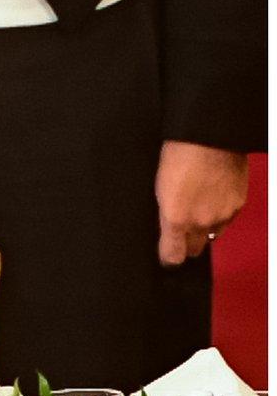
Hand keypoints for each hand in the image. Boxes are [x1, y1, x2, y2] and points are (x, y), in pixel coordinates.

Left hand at [155, 140, 250, 265]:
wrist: (209, 138)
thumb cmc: (178, 155)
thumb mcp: (159, 187)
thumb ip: (165, 213)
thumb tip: (166, 228)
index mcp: (176, 218)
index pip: (173, 256)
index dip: (168, 257)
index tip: (166, 255)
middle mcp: (201, 221)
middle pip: (193, 251)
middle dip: (185, 245)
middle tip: (179, 234)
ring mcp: (222, 215)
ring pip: (211, 236)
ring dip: (203, 230)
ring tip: (196, 211)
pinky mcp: (238, 205)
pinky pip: (226, 221)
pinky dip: (219, 216)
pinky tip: (211, 200)